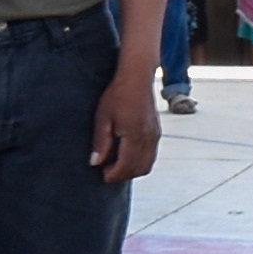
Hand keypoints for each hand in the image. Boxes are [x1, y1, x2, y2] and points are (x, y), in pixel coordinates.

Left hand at [88, 56, 162, 183]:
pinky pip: (151, 157)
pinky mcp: (157, 133)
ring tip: (117, 165)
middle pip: (137, 169)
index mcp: (134, 136)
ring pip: (146, 165)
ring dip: (132, 170)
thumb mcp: (103, 117)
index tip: (102, 175)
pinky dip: (140, 162)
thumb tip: (95, 163)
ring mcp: (155, 136)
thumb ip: (101, 142)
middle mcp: (148, 138)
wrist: (137, 78)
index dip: (113, 175)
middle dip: (122, 175)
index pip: (125, 166)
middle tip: (107, 171)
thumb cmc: (118, 94)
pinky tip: (127, 156)